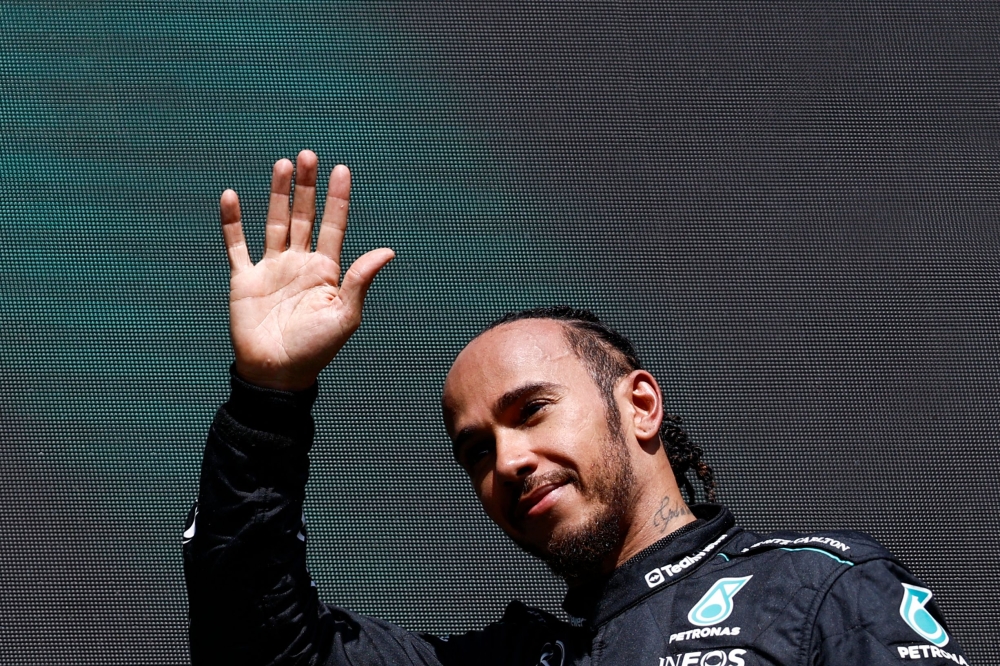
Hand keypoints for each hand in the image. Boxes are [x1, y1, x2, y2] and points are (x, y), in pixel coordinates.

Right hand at [220, 150, 393, 390]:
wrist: (276, 374)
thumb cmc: (315, 349)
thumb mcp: (344, 315)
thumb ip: (360, 280)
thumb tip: (388, 251)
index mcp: (326, 271)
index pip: (333, 226)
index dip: (337, 198)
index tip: (341, 169)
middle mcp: (300, 264)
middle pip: (304, 216)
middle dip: (306, 187)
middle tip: (308, 155)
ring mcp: (272, 269)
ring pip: (275, 223)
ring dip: (278, 195)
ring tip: (283, 164)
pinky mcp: (245, 280)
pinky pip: (236, 246)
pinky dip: (232, 222)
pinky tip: (232, 196)